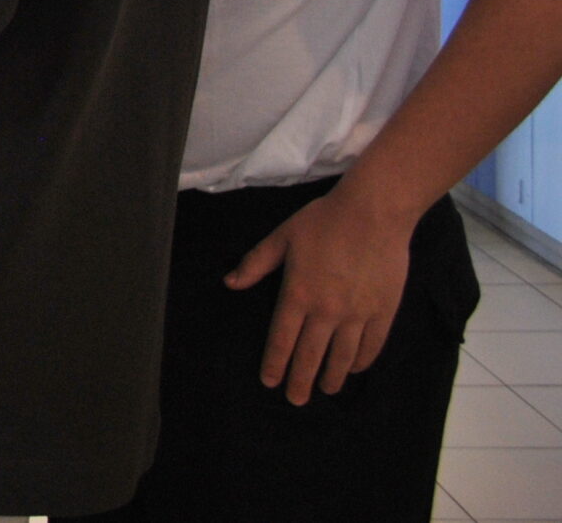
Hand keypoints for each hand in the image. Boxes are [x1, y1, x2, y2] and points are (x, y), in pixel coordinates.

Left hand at [225, 186, 415, 405]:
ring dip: (332, 377)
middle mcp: (327, 311)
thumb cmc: (322, 221)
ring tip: (325, 390)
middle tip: (295, 400)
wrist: (373, 213)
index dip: (275, 364)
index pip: (282, 340)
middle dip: (301, 381)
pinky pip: (371, 346)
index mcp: (298, 294)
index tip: (269, 382)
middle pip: (311, 356)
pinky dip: (361, 362)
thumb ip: (255, 264)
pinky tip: (354, 369)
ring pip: (342, 357)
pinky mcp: (384, 312)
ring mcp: (358, 314)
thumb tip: (230, 283)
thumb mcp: (281, 238)